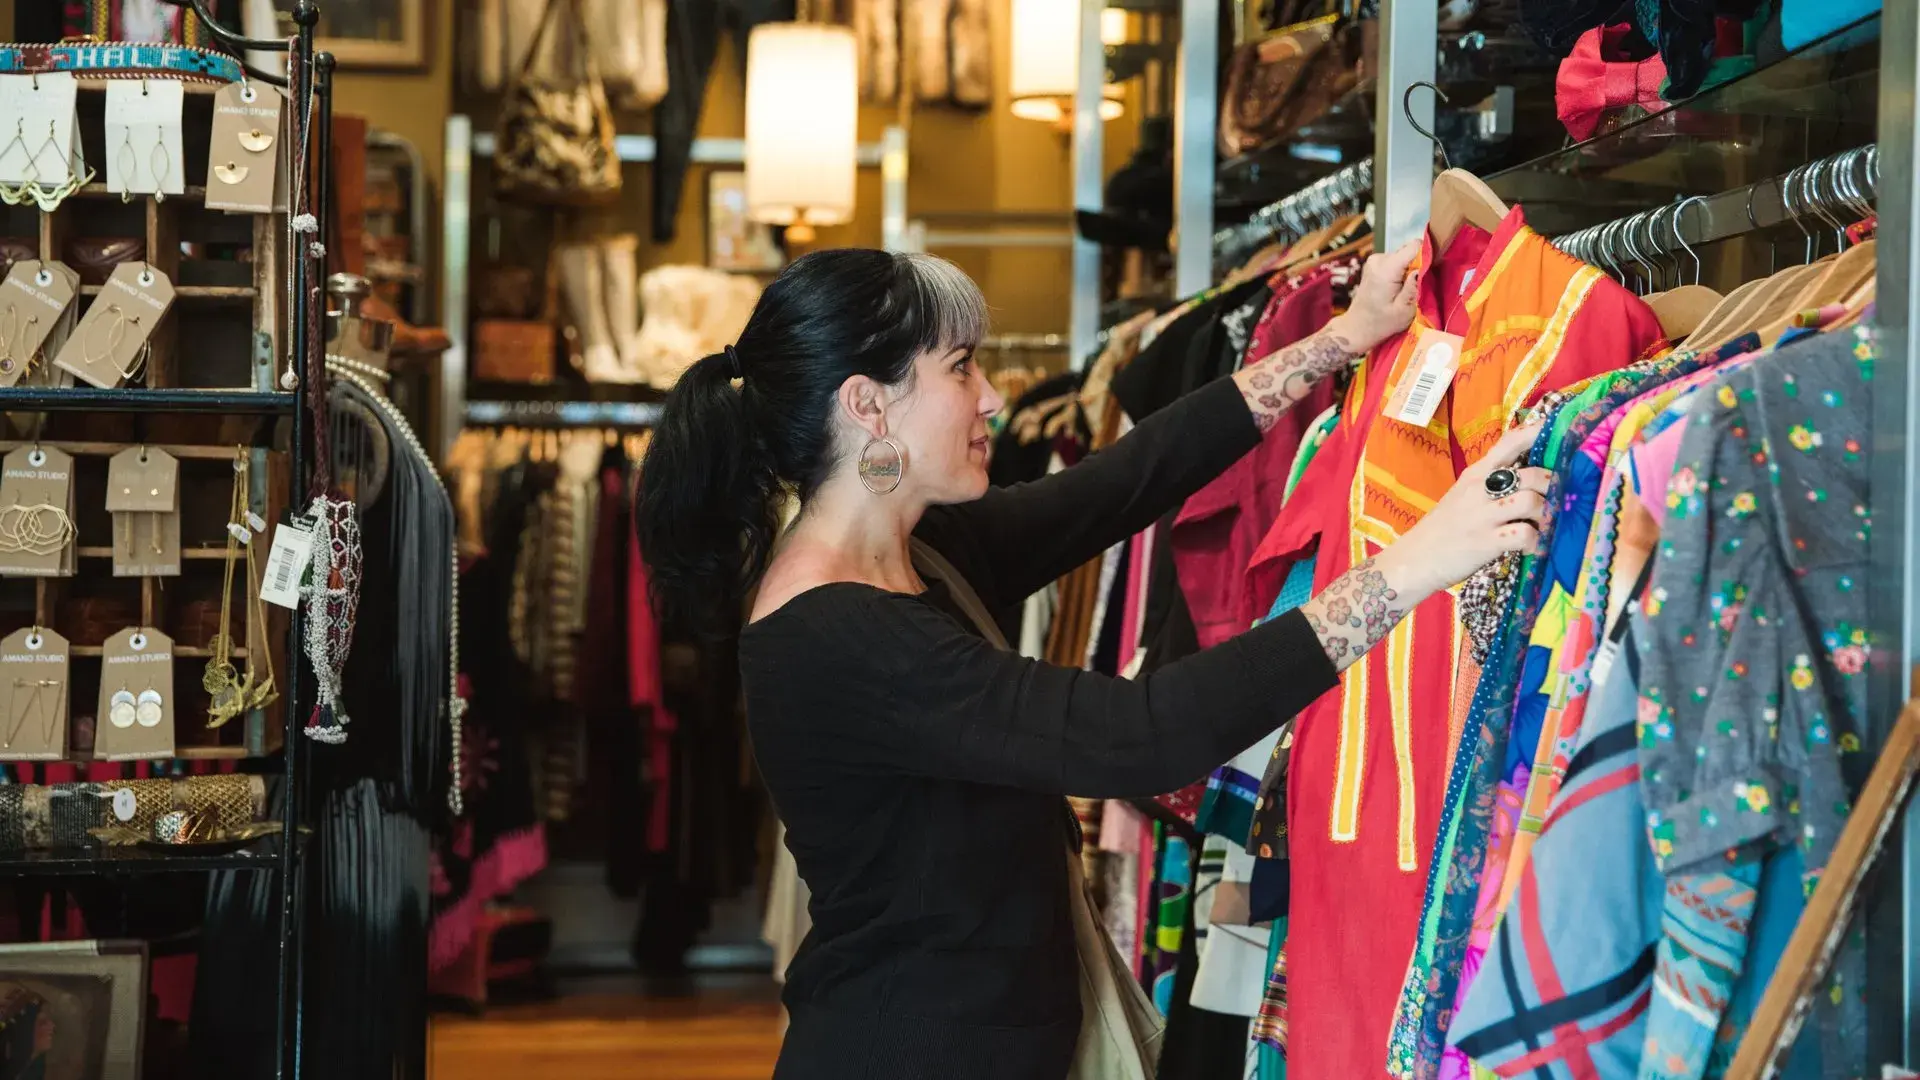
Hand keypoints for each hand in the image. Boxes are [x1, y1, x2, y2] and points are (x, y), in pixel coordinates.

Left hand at [1330, 239, 1421, 352]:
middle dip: (1418, 266)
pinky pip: (1396, 260)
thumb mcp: (1404, 310)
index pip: (1414, 246)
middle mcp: (1378, 259)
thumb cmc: (1381, 323)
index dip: (1426, 256)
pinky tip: (1397, 288)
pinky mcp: (1375, 263)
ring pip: (1404, 255)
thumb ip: (1415, 287)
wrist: (1358, 327)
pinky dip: (1401, 272)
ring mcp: (1375, 259)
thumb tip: (1422, 267)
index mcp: (1386, 269)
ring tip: (1405, 290)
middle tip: (1416, 287)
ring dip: (1409, 270)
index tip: (1429, 272)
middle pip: (1409, 250)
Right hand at [1377, 421, 1550, 597]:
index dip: (1538, 432)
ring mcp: (1483, 516)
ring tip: (1545, 526)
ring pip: (1532, 501)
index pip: (1510, 443)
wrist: (1415, 559)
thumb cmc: (1443, 527)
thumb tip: (1528, 475)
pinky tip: (1533, 547)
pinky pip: (1524, 535)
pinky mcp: (1485, 542)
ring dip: (1547, 515)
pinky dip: (1536, 542)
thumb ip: (1490, 482)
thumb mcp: (1462, 494)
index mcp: (1476, 474)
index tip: (1560, 428)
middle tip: (1559, 499)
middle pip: (1532, 474)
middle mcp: (1480, 489)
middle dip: (1554, 487)